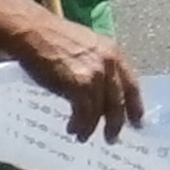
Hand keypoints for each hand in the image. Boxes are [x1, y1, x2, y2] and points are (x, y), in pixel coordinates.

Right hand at [21, 15, 144, 140]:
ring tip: (83, 136)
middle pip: (118, 102)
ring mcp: (95, 75)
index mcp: (113, 53)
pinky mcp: (79, 85)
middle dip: (115, 124)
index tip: (138, 123)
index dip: (135, 106)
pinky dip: (79, 125)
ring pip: (100, 111)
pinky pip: (84, 113)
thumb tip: (101, 93)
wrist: (32, 31)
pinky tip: (72, 129)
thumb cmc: (52, 38)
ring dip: (91, 127)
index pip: (132, 85)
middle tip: (111, 138)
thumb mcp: (86, 48)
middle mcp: (109, 64)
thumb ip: (98, 66)